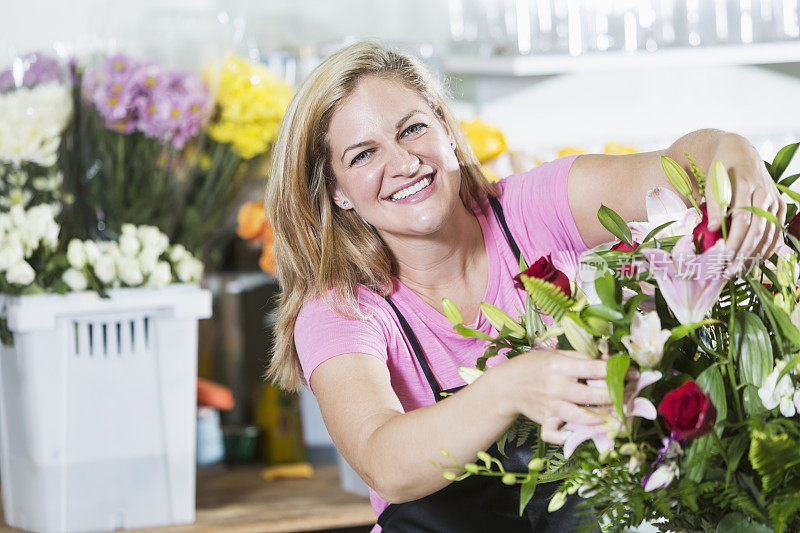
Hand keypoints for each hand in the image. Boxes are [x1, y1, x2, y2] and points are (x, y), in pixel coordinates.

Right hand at [492, 349, 620, 444]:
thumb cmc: (533, 366)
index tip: (634, 374)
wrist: (506, 385)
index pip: (595, 369)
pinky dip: (569, 437)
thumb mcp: (555, 355)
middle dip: (617, 396)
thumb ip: (581, 358)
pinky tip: (583, 433)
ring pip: (581, 417)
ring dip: (603, 418)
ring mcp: (551, 406)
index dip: (618, 372)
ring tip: (617, 415)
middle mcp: (556, 386)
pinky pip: (557, 434)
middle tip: (629, 395)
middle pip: (594, 395)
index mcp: (559, 366)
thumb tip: (609, 361)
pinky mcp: (545, 421)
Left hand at [705, 135, 786, 268]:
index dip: (735, 239)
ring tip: (742, 270)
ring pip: (769, 230)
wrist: (741, 153)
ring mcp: (774, 199)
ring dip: (757, 252)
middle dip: (745, 250)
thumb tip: (714, 229)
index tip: (725, 256)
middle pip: (757, 227)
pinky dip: (769, 245)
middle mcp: (764, 192)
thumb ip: (714, 205)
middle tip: (732, 270)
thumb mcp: (712, 183)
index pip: (742, 217)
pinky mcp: (779, 204)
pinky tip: (759, 260)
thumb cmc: (721, 170)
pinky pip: (777, 229)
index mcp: (745, 184)